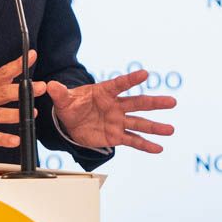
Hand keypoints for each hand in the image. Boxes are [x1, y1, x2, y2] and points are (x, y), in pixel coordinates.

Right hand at [0, 50, 43, 151]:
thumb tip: (11, 81)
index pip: (0, 73)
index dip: (17, 65)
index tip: (32, 56)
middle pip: (2, 92)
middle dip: (23, 89)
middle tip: (41, 86)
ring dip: (16, 114)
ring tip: (32, 114)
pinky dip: (2, 139)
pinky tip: (15, 140)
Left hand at [46, 70, 175, 153]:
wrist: (71, 121)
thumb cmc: (70, 105)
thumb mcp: (63, 99)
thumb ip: (60, 93)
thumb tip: (50, 86)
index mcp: (104, 92)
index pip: (119, 84)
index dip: (131, 79)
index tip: (145, 73)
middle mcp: (115, 106)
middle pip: (137, 103)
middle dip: (154, 103)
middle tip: (171, 101)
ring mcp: (118, 121)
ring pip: (139, 123)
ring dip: (155, 127)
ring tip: (171, 129)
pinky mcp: (116, 135)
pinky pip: (133, 140)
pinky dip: (145, 145)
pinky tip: (159, 148)